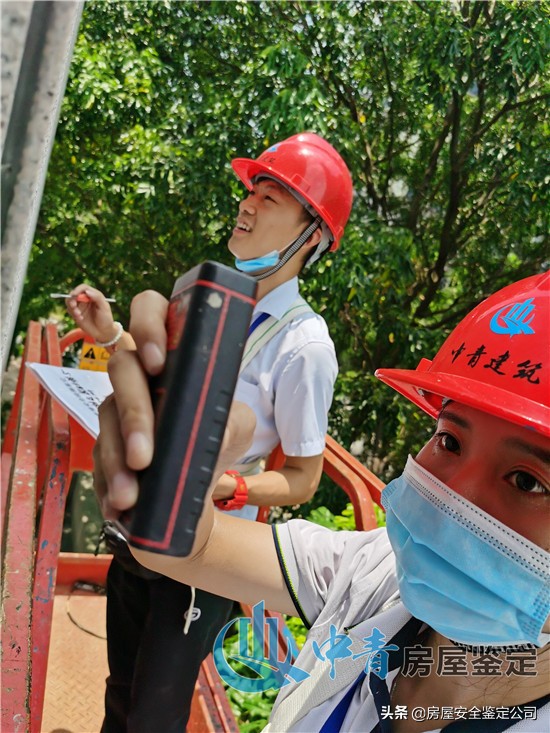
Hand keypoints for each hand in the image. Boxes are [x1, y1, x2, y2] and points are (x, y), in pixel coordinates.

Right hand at [66, 285, 116, 342]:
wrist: (103, 332)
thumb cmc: (106, 318)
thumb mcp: (104, 307)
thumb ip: (97, 297)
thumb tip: (87, 291)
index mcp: (93, 295)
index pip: (83, 288)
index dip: (77, 289)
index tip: (74, 294)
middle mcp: (85, 299)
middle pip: (74, 293)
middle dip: (72, 299)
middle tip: (73, 306)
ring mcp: (80, 306)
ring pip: (69, 301)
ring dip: (71, 307)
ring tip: (78, 315)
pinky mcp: (76, 314)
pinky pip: (70, 310)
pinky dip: (73, 313)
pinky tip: (81, 318)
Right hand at [93, 289, 254, 517]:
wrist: (196, 493)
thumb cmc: (215, 443)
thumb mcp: (237, 428)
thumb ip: (231, 420)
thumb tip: (212, 432)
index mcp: (173, 356)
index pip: (151, 311)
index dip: (148, 325)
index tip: (160, 361)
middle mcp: (141, 375)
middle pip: (122, 367)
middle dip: (133, 413)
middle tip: (145, 456)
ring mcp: (118, 410)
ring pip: (105, 416)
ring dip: (117, 459)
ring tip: (130, 495)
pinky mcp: (106, 446)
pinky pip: (98, 458)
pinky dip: (108, 483)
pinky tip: (117, 506)